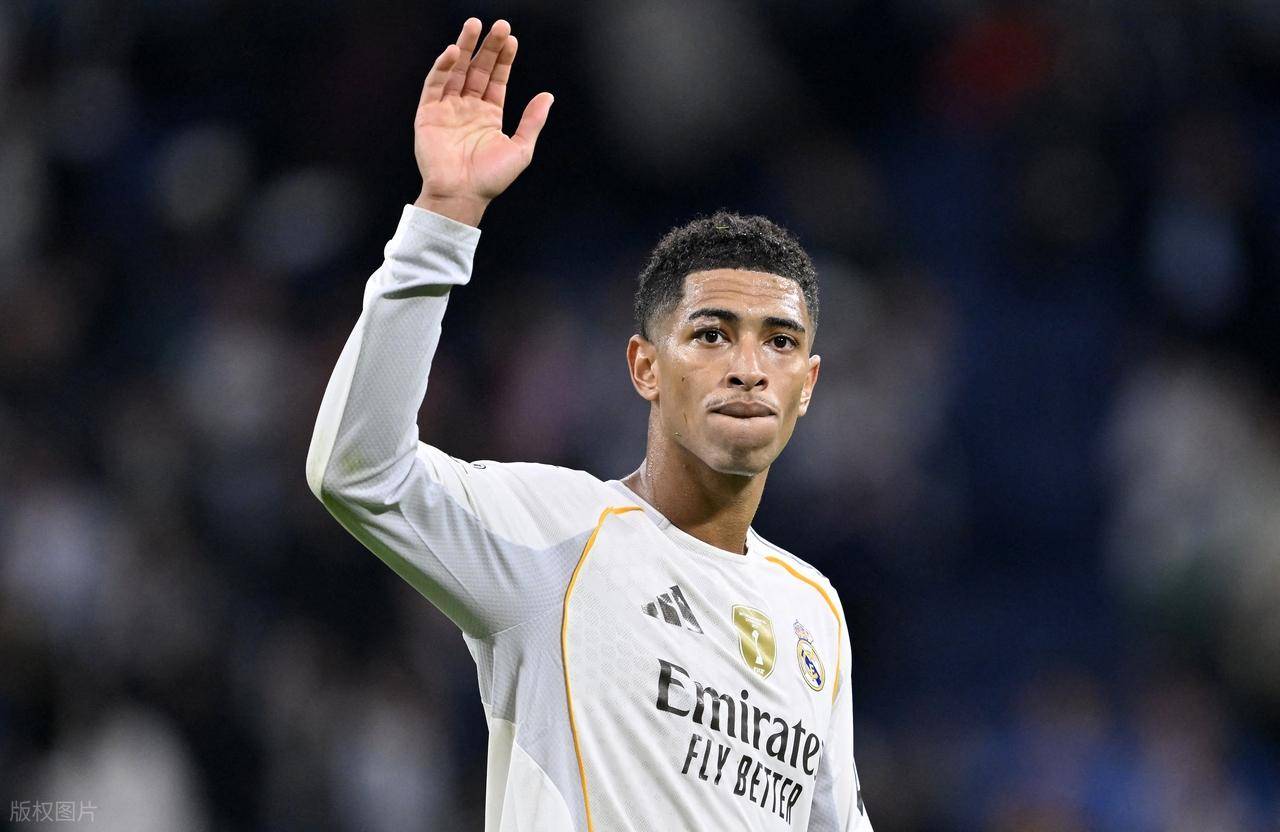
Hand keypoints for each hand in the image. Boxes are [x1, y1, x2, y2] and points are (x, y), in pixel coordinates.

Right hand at [413, 18, 553, 225]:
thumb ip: (532, 121)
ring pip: (456, 71)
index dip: (503, 59)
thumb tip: (548, 96)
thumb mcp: (521, 149)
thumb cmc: (491, 178)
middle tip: (498, 25)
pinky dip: (442, 67)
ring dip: (464, 48)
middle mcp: (468, 108)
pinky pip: (434, 85)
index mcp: (489, 115)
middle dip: (487, 47)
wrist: (462, 195)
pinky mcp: (428, 114)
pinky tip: (452, 52)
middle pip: (477, 69)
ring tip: (473, 26)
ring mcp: (447, 109)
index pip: (496, 79)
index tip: (512, 39)